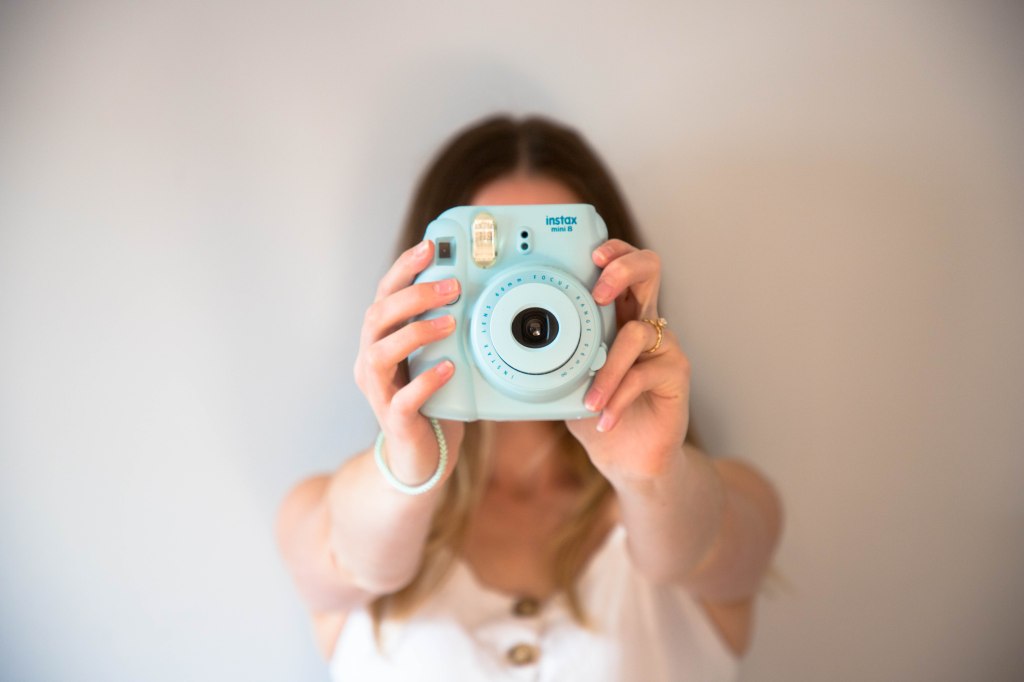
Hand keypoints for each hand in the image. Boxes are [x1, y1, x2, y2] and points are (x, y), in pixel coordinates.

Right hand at [353, 239, 464, 484]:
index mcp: (380, 339)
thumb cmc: (431, 398)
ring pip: (380, 353)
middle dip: (413, 296)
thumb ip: (445, 325)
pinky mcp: (393, 421)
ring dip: (415, 333)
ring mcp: (378, 392)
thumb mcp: (437, 354)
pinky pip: (402, 399)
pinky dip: (425, 381)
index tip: (429, 245)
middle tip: (451, 287)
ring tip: (450, 323)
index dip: (404, 267)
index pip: (384, 294)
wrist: (422, 454)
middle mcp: (371, 361)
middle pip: (377, 317)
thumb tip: (477, 286)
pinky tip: (448, 369)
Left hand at [566, 240, 690, 479]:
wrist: (629, 458)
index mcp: (619, 315)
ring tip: (589, 400)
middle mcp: (645, 322)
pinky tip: (604, 418)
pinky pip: (644, 374)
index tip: (592, 254)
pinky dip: (619, 397)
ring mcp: (665, 346)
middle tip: (599, 291)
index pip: (623, 265)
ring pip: (637, 333)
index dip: (614, 250)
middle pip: (650, 270)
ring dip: (607, 369)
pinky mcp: (676, 374)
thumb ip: (550, 358)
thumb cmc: (598, 412)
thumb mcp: (566, 381)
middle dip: (623, 269)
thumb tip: (510, 345)